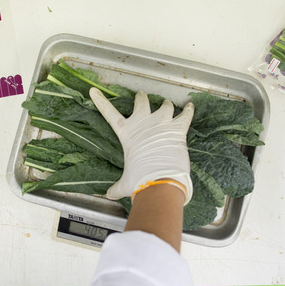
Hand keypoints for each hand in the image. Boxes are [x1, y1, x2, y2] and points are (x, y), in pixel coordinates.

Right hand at [89, 87, 193, 204]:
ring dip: (166, 105)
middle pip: (141, 101)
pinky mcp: (178, 128)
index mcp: (127, 132)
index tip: (94, 90)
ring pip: (165, 105)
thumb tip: (109, 195)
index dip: (101, 101)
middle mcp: (143, 122)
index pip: (109, 113)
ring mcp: (162, 122)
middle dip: (141, 98)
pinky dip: (188, 110)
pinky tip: (190, 107)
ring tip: (166, 105)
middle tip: (142, 96)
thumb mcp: (125, 183)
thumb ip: (117, 187)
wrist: (161, 181)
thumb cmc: (140, 180)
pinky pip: (185, 114)